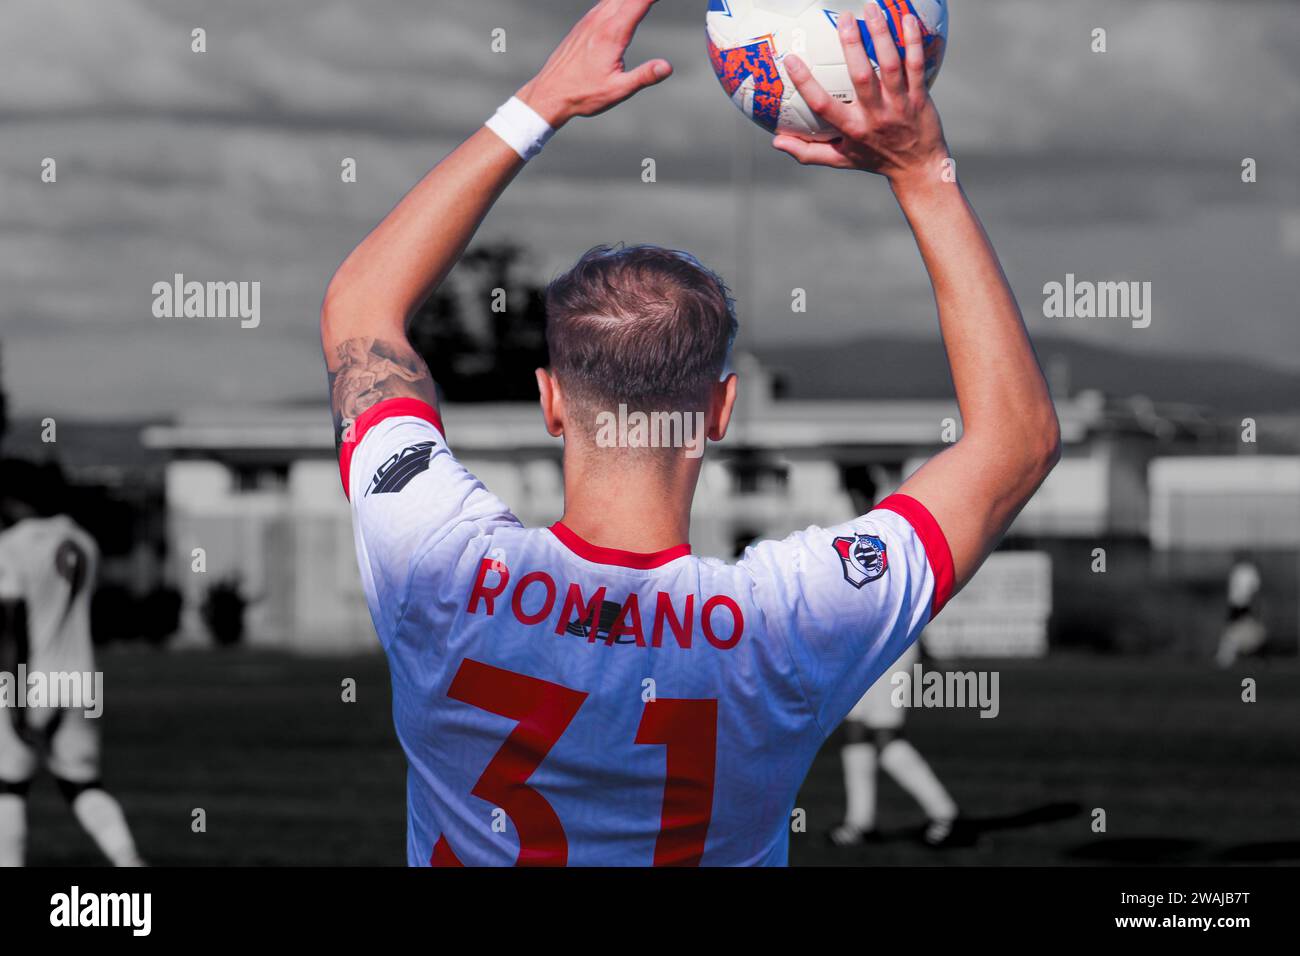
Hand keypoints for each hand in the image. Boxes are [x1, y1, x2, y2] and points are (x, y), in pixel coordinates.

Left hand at [517, 0, 672, 128]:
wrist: (550, 93)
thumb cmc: (583, 94)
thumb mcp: (617, 90)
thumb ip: (644, 76)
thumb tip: (667, 67)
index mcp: (612, 33)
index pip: (640, 1)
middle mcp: (600, 20)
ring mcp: (590, 19)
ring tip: (646, 1)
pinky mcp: (585, 23)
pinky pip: (606, 1)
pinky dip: (620, 0)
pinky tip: (626, 4)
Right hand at [773, 4, 948, 184]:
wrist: (919, 168)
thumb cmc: (875, 159)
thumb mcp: (840, 160)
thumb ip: (808, 151)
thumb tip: (776, 142)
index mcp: (851, 129)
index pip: (823, 105)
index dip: (806, 83)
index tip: (790, 59)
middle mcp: (875, 115)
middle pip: (862, 76)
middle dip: (851, 45)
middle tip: (843, 17)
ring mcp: (899, 104)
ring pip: (891, 65)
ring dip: (882, 35)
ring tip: (872, 8)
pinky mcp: (919, 96)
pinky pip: (916, 65)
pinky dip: (913, 41)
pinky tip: (908, 18)